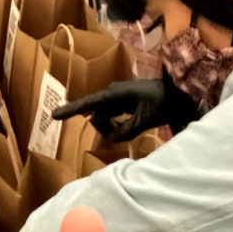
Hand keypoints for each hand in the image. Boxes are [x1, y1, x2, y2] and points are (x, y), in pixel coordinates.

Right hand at [51, 79, 166, 140]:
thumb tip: (112, 138)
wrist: (178, 93)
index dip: (71, 110)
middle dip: (105, 128)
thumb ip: (126, 130)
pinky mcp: (123, 102)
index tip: (54, 115)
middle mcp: (111, 94)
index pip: (88, 104)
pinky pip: (111, 117)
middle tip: (128, 132)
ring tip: (133, 129)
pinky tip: (131, 126)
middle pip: (97, 116)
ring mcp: (117, 98)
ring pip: (104, 118)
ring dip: (113, 128)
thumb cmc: (162, 102)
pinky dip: (117, 125)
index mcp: (114, 94)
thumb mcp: (145, 119)